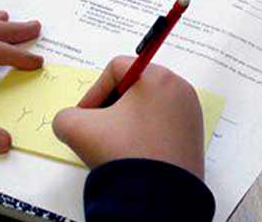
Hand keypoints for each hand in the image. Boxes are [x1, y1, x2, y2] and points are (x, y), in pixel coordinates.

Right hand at [53, 56, 204, 177]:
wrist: (159, 193)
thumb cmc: (122, 151)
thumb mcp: (77, 129)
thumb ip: (66, 115)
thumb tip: (75, 119)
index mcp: (157, 76)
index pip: (117, 68)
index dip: (95, 90)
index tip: (86, 116)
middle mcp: (180, 87)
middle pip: (136, 85)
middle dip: (112, 105)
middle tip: (99, 128)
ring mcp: (191, 110)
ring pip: (150, 104)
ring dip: (128, 119)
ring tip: (116, 143)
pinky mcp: (195, 132)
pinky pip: (165, 121)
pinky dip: (146, 131)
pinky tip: (135, 151)